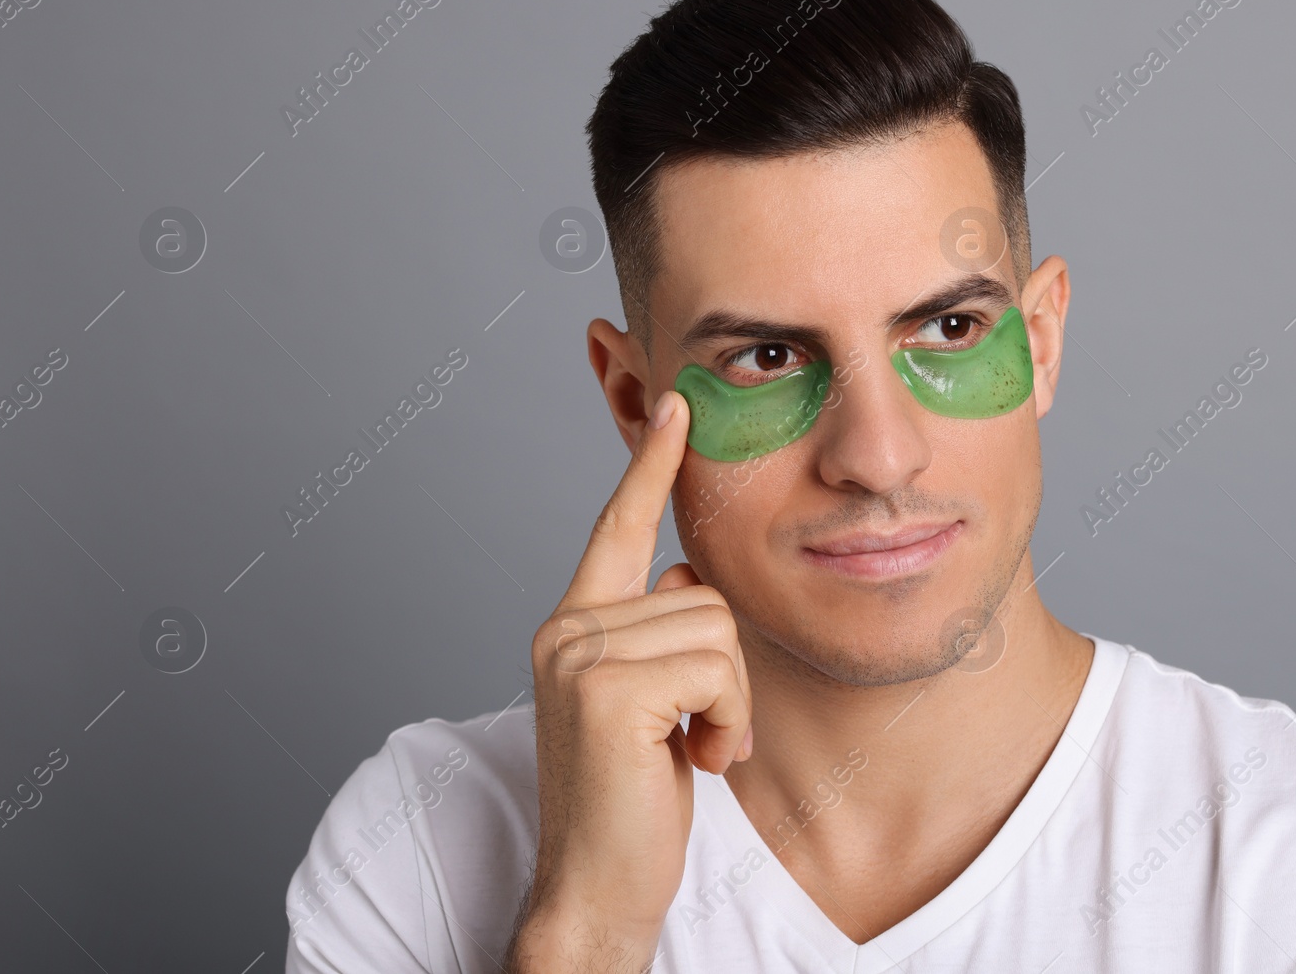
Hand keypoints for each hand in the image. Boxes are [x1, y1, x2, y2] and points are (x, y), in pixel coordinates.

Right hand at [507, 390, 752, 973]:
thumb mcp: (647, 704)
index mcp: (574, 625)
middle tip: (697, 735)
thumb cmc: (633, 802)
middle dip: (725, 674)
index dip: (649, 466)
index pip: (616, 527)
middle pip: (702, 592)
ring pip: (716, 629)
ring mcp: (578, 654)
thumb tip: (682, 578)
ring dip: (730, 702)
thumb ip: (655, 634)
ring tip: (692, 749)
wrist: (598, 889)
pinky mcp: (607, 687)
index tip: (675, 405)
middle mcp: (565, 628)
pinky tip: (696, 760)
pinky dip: (729, 720)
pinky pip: (717, 668)